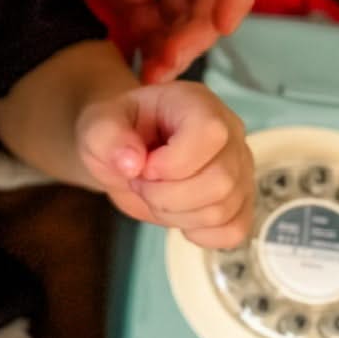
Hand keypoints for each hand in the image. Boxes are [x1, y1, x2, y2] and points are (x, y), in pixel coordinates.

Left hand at [77, 83, 252, 247]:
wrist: (125, 152)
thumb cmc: (117, 133)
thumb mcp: (97, 126)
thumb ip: (107, 136)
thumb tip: (133, 162)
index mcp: (197, 104)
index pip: (210, 133)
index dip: (172, 163)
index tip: (142, 167)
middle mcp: (230, 132)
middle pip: (220, 181)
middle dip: (166, 196)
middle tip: (141, 183)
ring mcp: (241, 168)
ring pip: (223, 210)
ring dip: (175, 215)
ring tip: (154, 194)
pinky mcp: (241, 200)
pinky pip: (233, 231)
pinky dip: (199, 234)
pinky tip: (178, 214)